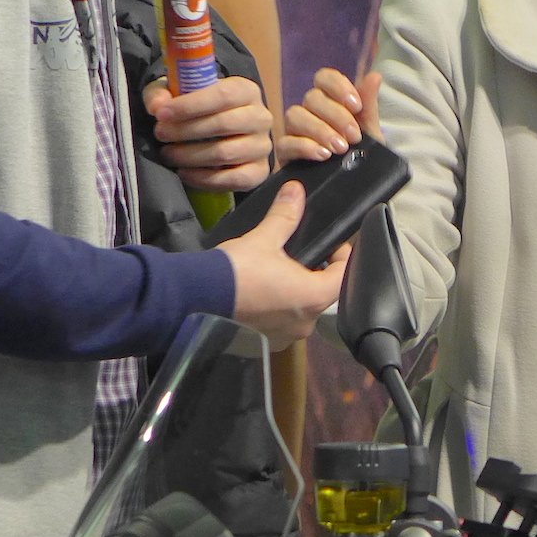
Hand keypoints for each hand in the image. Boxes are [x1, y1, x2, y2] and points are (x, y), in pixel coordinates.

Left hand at [144, 76, 272, 193]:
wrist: (219, 132)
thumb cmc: (199, 108)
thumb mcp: (177, 93)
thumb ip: (162, 94)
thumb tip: (157, 107)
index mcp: (246, 91)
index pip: (223, 95)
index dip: (190, 105)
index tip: (162, 114)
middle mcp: (260, 117)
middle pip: (223, 124)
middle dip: (185, 131)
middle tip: (161, 134)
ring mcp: (262, 146)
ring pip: (225, 153)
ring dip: (190, 156)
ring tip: (169, 154)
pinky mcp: (260, 171)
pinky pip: (235, 179)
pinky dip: (205, 179)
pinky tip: (185, 173)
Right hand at [219, 180, 347, 343]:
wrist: (193, 300)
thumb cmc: (234, 272)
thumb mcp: (263, 239)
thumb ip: (285, 216)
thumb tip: (296, 191)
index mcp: (313, 297)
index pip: (343, 275)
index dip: (341, 255)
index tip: (331, 243)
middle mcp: (304, 323)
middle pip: (323, 294)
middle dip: (315, 273)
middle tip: (303, 253)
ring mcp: (285, 337)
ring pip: (300, 311)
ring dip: (294, 293)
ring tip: (279, 272)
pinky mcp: (265, 344)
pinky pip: (280, 324)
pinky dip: (275, 309)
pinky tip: (261, 294)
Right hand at [281, 69, 382, 162]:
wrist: (353, 187)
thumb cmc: (359, 156)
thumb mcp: (370, 132)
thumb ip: (369, 106)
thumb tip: (374, 76)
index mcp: (330, 101)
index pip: (324, 77)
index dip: (339, 87)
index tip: (356, 106)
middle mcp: (309, 112)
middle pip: (312, 97)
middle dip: (336, 115)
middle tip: (354, 136)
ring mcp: (294, 131)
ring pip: (295, 115)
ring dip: (320, 130)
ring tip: (339, 148)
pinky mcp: (285, 152)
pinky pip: (285, 142)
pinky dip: (305, 146)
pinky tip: (323, 155)